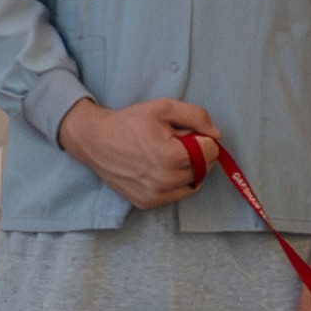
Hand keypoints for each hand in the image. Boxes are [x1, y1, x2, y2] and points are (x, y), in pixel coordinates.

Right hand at [57, 94, 216, 211]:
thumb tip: (216, 135)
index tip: (186, 133)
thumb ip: (197, 116)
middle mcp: (165, 180)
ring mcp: (156, 194)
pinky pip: (178, 194)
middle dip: (197, 154)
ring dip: (189, 170)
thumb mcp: (163, 108)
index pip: (211, 151)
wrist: (94, 141)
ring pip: (194, 183)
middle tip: (175, 144)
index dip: (202, 138)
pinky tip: (161, 170)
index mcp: (171, 156)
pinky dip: (177, 183)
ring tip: (168, 157)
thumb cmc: (128, 123)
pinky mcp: (148, 202)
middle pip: (204, 168)